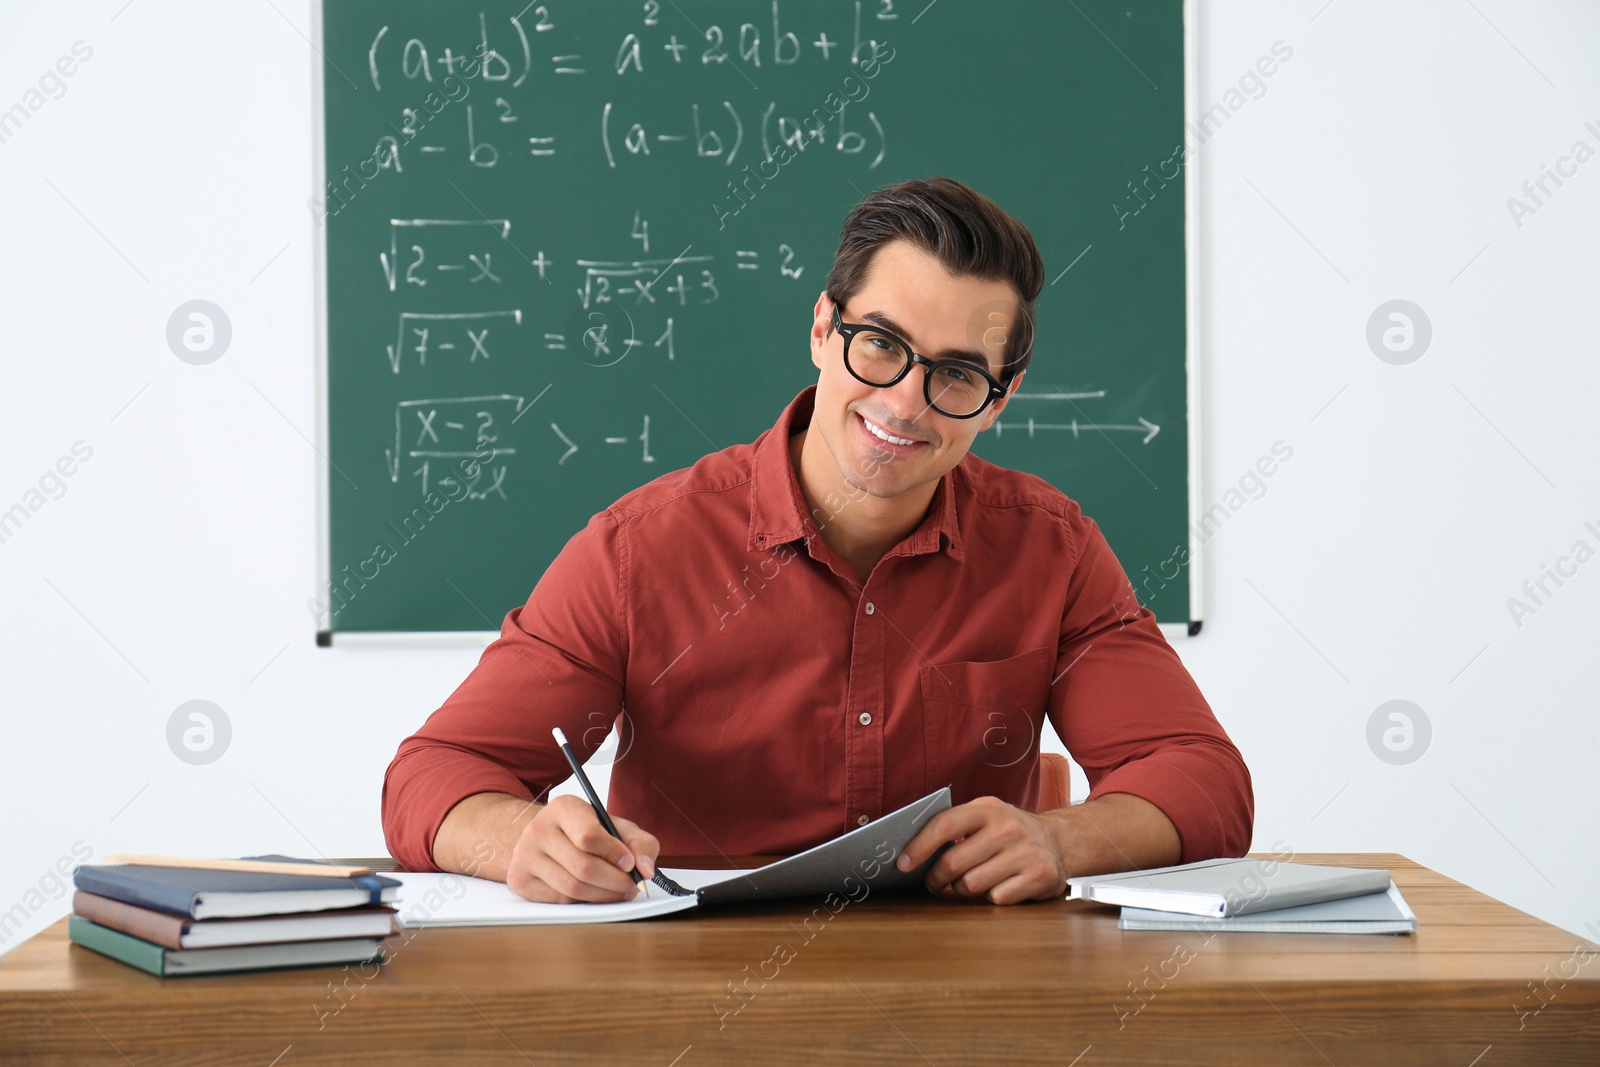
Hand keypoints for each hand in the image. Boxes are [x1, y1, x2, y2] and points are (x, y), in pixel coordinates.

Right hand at [505, 794, 660, 903]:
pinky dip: (583, 902)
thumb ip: (638, 842)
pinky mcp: (519, 880)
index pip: (589, 836)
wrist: (544, 836)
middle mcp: (538, 829)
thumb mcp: (614, 825)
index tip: (630, 864)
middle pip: (583, 867)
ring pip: (572, 888)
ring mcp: (525, 856)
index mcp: (563, 808)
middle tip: (631, 886)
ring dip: (603, 896)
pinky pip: (559, 900)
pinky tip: (594, 894)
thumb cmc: (583, 831)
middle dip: (615, 882)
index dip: (615, 854)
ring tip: (618, 892)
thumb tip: (646, 869)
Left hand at [895, 796, 1067, 904]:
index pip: (944, 826)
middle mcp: (1008, 827)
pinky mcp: (1039, 876)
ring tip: (969, 883)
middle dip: (937, 878)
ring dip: (963, 890)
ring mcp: (1025, 852)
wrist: (1060, 842)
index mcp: (988, 808)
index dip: (918, 847)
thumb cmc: (1010, 833)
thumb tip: (911, 853)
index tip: (903, 864)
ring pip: (971, 884)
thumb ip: (955, 828)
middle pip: (953, 863)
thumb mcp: (986, 817)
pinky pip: (996, 898)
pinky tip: (999, 886)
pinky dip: (991, 898)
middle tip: (934, 882)